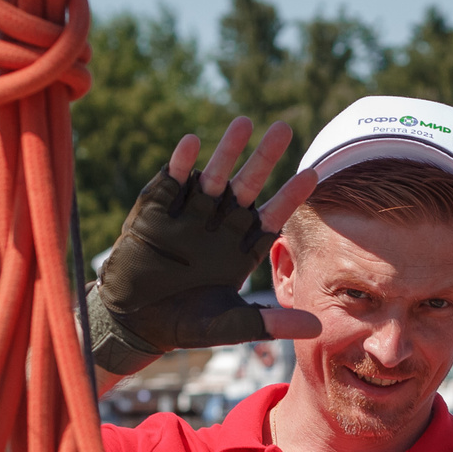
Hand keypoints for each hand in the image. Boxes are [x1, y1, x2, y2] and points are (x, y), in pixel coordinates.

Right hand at [87, 118, 322, 374]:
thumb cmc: (184, 325)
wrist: (134, 323)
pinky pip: (172, 181)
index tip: (312, 175)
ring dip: (227, 151)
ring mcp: (189, 214)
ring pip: (213, 177)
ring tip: (244, 123)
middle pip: (247, 187)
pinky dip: (180, 163)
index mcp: (241, 248)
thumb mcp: (229, 326)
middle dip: (264, 159)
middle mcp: (219, 225)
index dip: (290, 196)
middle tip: (284, 129)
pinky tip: (192, 143)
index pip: (272, 217)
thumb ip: (268, 323)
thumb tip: (318, 328)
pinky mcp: (157, 210)